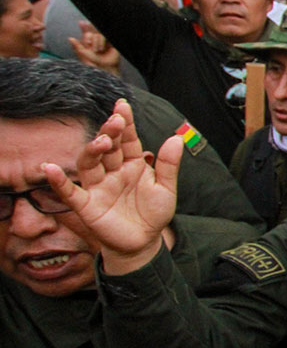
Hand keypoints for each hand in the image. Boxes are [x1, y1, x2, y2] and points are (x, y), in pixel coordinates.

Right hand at [42, 99, 179, 272]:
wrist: (144, 242)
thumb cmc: (153, 213)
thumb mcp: (166, 189)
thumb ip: (169, 165)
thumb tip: (176, 138)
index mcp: (133, 164)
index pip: (128, 139)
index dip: (125, 123)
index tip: (123, 105)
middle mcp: (113, 171)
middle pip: (108, 147)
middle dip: (110, 132)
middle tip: (115, 120)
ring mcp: (98, 187)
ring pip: (89, 163)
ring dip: (92, 150)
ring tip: (102, 141)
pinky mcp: (87, 205)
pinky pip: (70, 192)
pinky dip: (59, 181)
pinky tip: (49, 168)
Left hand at [69, 22, 120, 73]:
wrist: (104, 68)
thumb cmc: (93, 64)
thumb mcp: (82, 54)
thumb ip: (76, 46)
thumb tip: (70, 38)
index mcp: (88, 42)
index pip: (86, 30)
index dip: (84, 27)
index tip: (82, 28)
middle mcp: (96, 40)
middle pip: (91, 30)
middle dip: (89, 37)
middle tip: (89, 45)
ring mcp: (104, 40)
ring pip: (98, 33)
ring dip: (95, 42)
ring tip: (97, 50)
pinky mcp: (111, 41)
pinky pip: (105, 35)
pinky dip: (101, 41)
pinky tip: (102, 48)